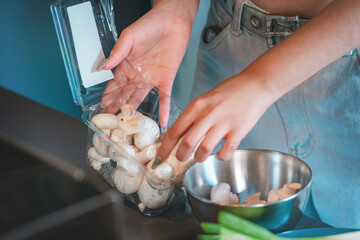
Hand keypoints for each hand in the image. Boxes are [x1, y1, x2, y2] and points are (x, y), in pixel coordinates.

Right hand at [102, 0, 198, 126]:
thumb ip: (118, 52)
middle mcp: (138, 75)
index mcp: (127, 65)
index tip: (102, 109)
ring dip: (136, 111)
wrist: (172, 21)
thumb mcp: (129, 37)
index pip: (114, 85)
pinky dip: (163, 109)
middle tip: (113, 123)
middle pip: (126, 95)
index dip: (108, 97)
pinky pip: (164, 97)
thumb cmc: (149, 25)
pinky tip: (162, 121)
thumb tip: (104, 67)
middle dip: (119, 108)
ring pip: (141, 99)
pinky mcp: (166, 79)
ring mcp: (152, 79)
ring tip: (130, 126)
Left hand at [157, 73, 275, 162]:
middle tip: (181, 159)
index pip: (175, 130)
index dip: (165, 147)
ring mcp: (224, 123)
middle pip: (187, 143)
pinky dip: (221, 157)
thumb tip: (172, 135)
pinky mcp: (239, 130)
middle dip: (180, 156)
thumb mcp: (204, 100)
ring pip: (204, 149)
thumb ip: (190, 117)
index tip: (160, 157)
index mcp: (197, 105)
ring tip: (200, 157)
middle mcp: (208, 114)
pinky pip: (226, 152)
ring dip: (199, 158)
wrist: (255, 84)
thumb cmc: (228, 92)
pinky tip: (220, 154)